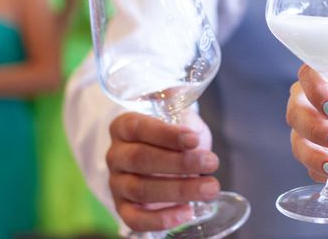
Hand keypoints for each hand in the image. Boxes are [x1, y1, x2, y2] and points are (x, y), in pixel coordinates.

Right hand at [106, 111, 220, 231]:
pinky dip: (161, 219)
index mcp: (124, 127)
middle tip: (211, 162)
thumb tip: (186, 113)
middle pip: (141, 159)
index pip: (139, 127)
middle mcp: (116, 155)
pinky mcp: (124, 209)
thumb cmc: (174, 137)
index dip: (166, 134)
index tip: (194, 139)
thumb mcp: (179, 116)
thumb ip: (181, 109)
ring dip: (179, 190)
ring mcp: (117, 184)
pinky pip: (135, 219)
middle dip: (179, 162)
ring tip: (210, 187)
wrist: (164, 162)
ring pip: (142, 189)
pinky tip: (187, 213)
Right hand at [287, 65, 327, 181]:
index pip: (308, 77)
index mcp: (325, 78)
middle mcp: (310, 103)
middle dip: (316, 130)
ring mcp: (310, 131)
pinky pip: (313, 168)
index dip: (315, 92)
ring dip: (317, 158)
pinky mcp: (317, 155)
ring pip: (299, 145)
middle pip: (296, 115)